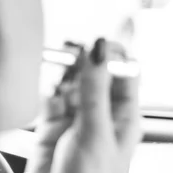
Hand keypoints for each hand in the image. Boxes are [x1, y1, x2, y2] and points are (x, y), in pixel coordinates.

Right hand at [22, 38, 141, 172]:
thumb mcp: (96, 132)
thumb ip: (94, 88)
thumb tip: (99, 49)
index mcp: (125, 117)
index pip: (125, 72)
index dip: (114, 52)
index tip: (99, 39)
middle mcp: (102, 116)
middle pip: (95, 74)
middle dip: (85, 58)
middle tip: (73, 46)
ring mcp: (76, 121)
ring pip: (71, 83)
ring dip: (64, 71)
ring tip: (58, 62)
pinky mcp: (51, 128)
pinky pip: (50, 99)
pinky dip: (47, 89)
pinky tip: (48, 86)